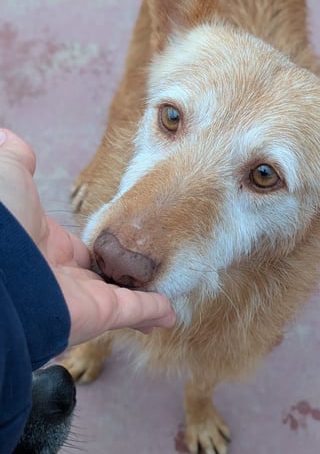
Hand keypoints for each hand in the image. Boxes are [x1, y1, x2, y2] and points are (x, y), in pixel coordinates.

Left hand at [0, 129, 175, 344]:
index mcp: (49, 248)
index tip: (122, 241)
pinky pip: (135, 312)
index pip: (84, 251)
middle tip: (147, 271)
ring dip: (146, 300)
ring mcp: (85, 298)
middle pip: (105, 279)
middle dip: (125, 278)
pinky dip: (154, 312)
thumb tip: (12, 140)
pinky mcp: (101, 314)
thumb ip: (17, 161)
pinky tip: (169, 314)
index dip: (105, 247)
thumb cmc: (3, 223)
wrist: (0, 266)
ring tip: (166, 299)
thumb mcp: (8, 177)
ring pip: (124, 299)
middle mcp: (66, 277)